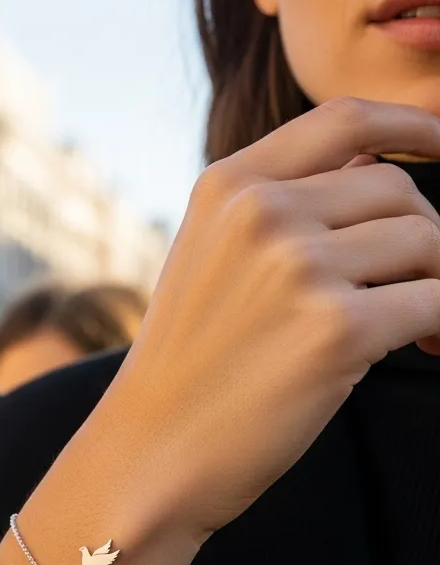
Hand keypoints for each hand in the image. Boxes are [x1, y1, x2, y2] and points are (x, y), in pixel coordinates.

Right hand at [107, 97, 439, 545]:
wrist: (153, 445)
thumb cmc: (191, 357)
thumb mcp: (212, 254)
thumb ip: (284, 201)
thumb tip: (377, 161)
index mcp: (227, 185)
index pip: (342, 118)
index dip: (413, 122)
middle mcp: (260, 211)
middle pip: (397, 189)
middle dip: (426, 237)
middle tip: (422, 285)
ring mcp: (296, 266)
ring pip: (427, 242)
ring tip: (425, 325)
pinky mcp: (336, 329)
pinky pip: (438, 302)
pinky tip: (429, 348)